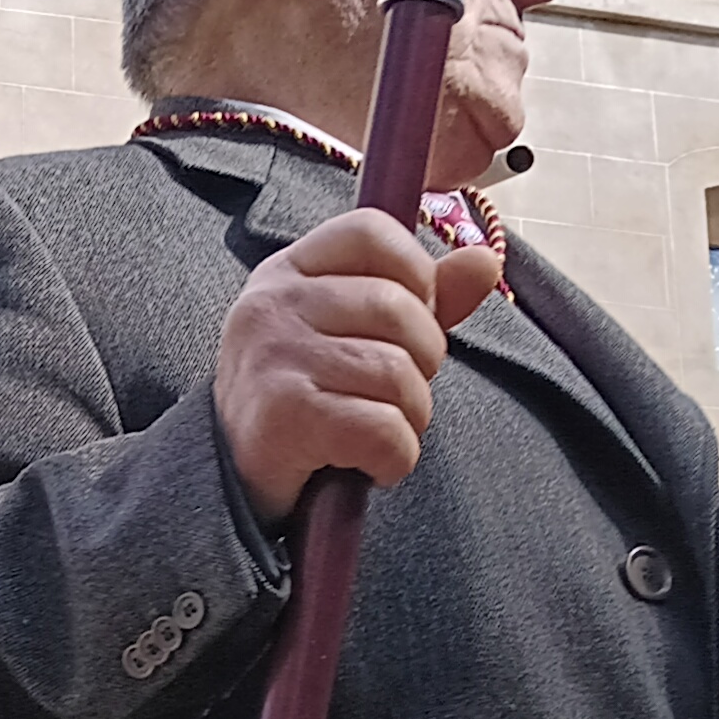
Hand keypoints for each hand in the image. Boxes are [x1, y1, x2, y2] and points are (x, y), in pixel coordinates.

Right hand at [212, 207, 507, 526]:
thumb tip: (483, 261)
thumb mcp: (354, 335)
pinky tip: (370, 465)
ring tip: (378, 434)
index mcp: (287, 272)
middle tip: (390, 396)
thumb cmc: (303, 403)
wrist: (235, 484)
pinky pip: (383, 430)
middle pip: (399, 309)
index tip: (406, 323)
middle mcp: (271, 305)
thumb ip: (420, 297)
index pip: (373, 233)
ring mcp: (273, 358)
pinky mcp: (283, 416)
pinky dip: (394, 459)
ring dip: (410, 419)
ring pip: (397, 374)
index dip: (415, 274)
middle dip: (420, 364)